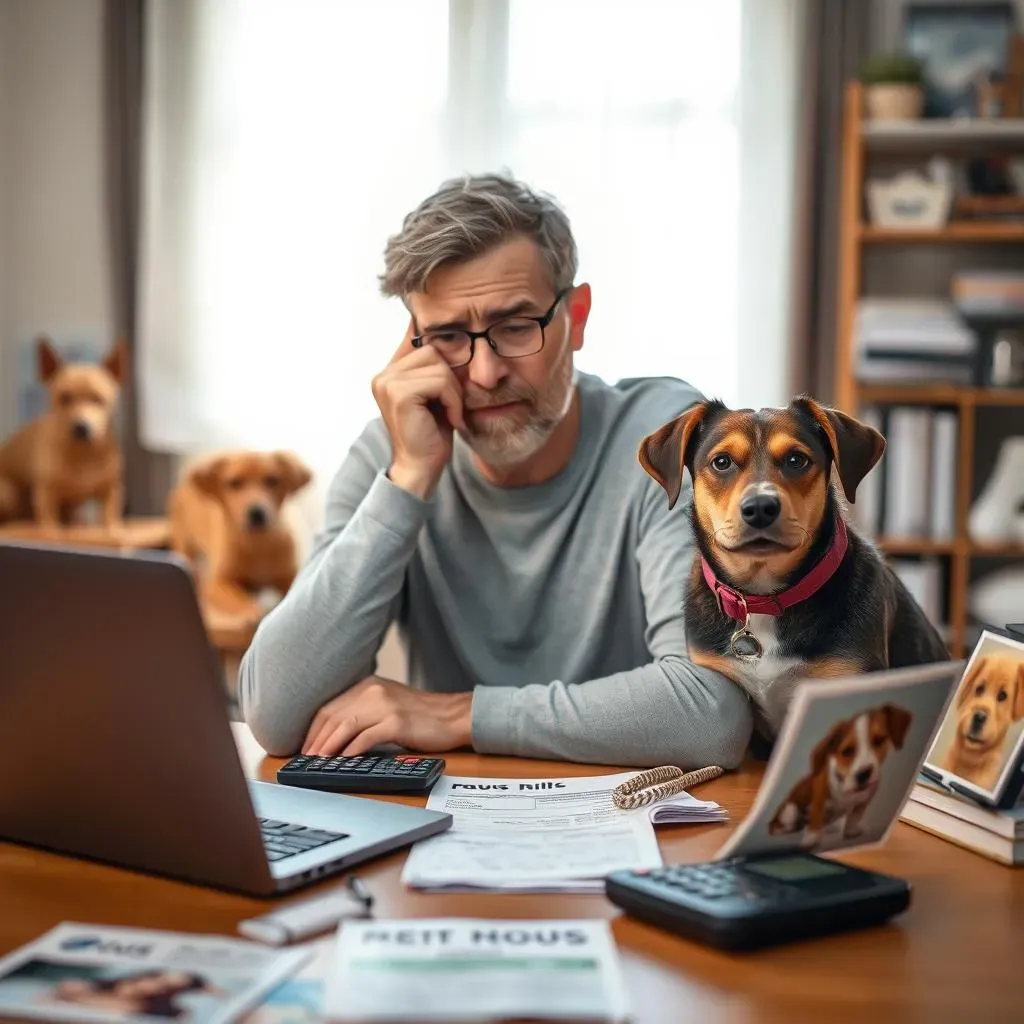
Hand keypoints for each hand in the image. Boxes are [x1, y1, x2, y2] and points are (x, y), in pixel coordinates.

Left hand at [302, 676, 472, 755]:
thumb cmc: (421, 716)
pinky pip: (366, 737)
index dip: (313, 729)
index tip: (305, 747)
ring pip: (345, 725)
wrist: (454, 716)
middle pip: (333, 716)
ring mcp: (386, 705)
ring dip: (328, 747)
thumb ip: (363, 712)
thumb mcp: (388, 704)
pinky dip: (351, 750)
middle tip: (307, 759)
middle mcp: (374, 691)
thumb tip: (335, 736)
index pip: (330, 706)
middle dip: (316, 740)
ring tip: (319, 761)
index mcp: (368, 685)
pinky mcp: (397, 722)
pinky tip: (343, 761)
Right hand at [371, 321, 465, 499]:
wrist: (421, 469)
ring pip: (439, 366)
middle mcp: (383, 375)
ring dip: (454, 392)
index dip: (441, 353)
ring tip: (451, 413)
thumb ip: (436, 369)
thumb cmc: (431, 435)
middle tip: (452, 406)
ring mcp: (388, 383)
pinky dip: (453, 401)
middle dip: (450, 378)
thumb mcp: (436, 395)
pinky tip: (450, 419)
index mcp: (389, 373)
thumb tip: (448, 335)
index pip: (417, 340)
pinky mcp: (399, 394)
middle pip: (433, 351)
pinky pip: (440, 382)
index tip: (450, 381)